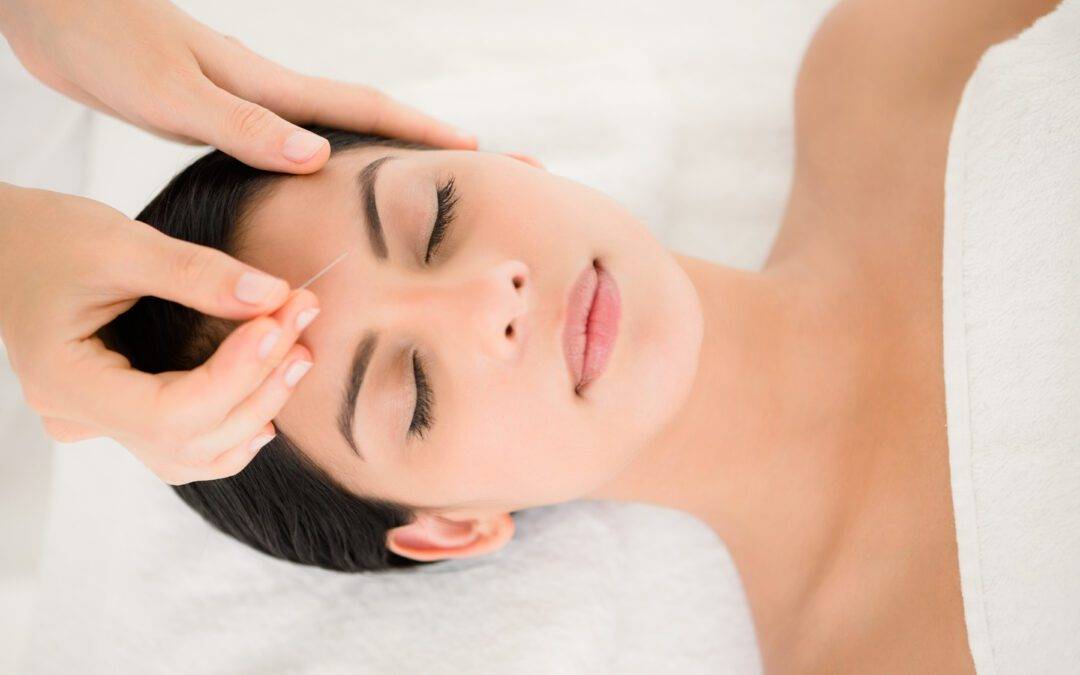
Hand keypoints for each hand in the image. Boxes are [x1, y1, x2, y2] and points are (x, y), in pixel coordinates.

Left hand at [0, 0, 475, 172]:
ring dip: (375, 153)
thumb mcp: (175, 93)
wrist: (55, 11)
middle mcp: (268, 95)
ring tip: (410, 186)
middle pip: (361, 118)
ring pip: (330, 131)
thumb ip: (243, 126)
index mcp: (267, 89)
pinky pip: (290, 143)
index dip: (419, 132)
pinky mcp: (221, 112)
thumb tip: (320, 157)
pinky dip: (324, 162)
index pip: (362, 110)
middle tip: (463, 169)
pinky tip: (320, 181)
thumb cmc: (108, 45)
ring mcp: (248, 102)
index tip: (474, 150)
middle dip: (417, 142)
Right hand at [0, 183, 317, 483]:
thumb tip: (275, 295)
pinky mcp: (124, 415)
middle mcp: (80, 418)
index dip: (237, 374)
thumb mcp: (119, 242)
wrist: (6, 245)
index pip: (169, 413)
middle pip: (191, 438)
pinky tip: (270, 391)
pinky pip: (185, 445)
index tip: (283, 318)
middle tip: (304, 319)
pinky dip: (235, 425)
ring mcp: (101, 424)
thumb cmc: (47, 237)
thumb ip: (197, 272)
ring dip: (257, 410)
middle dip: (261, 385)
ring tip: (300, 353)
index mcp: (64, 381)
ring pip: (193, 454)